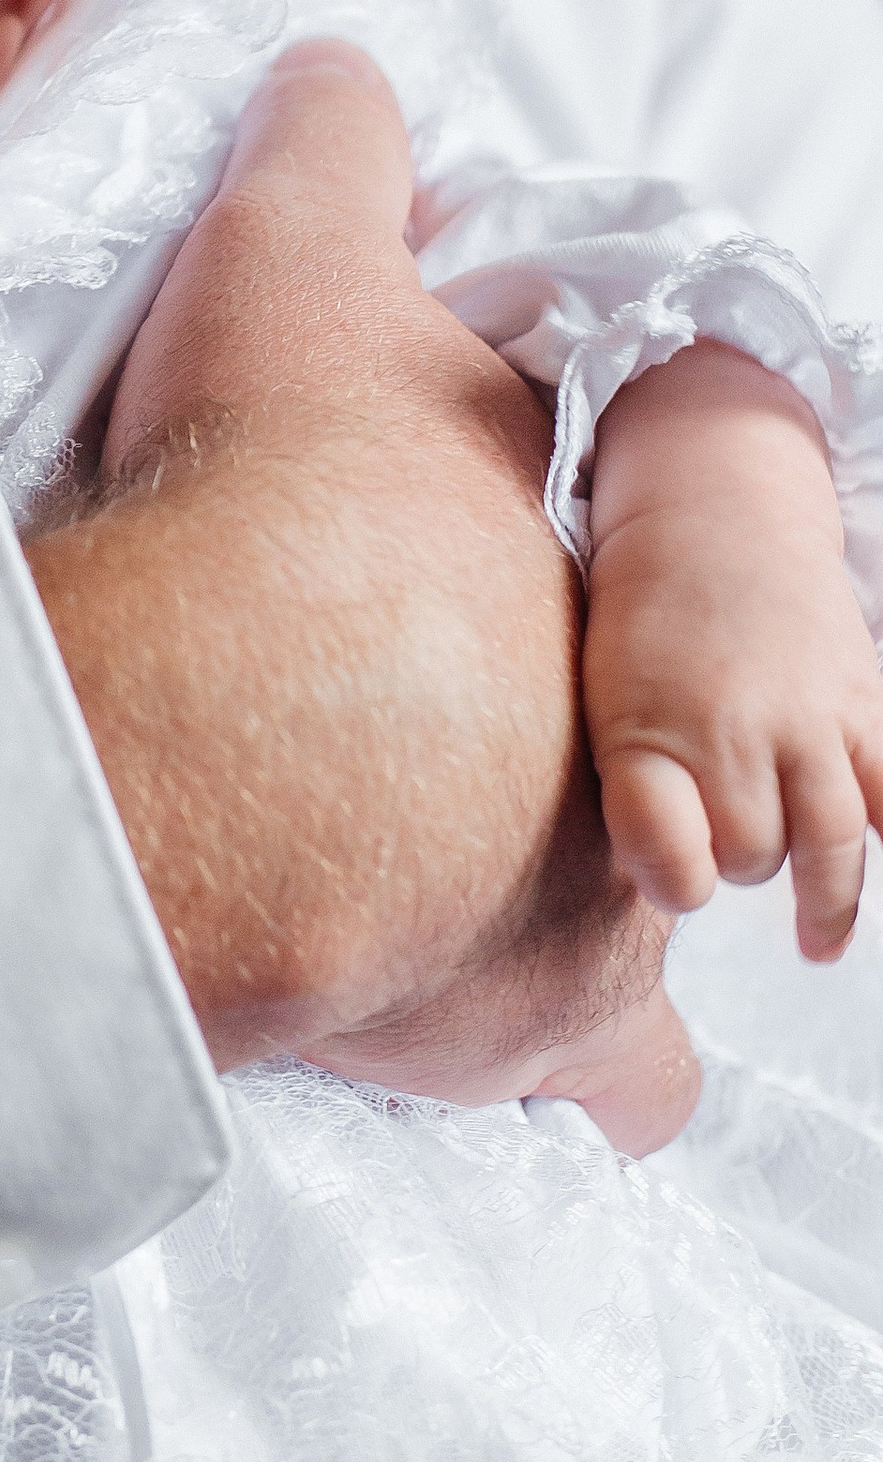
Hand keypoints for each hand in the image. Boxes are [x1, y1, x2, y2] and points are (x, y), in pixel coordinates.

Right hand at [34, 42, 695, 1151]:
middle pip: (669, 700)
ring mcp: (615, 869)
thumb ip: (331, 152)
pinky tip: (570, 1086)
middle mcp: (637, 698)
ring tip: (549, 885)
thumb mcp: (294, 256)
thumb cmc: (283, 492)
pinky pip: (616, 1066)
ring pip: (664, 885)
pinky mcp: (560, 1017)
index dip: (588, 521)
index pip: (650, 516)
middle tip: (536, 727)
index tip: (510, 541)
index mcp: (596, 526)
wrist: (245, 727)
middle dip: (627, 710)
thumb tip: (341, 73)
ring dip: (622, 889)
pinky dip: (590, 1073)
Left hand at [587, 339, 882, 959]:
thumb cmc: (643, 620)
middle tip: (726, 841)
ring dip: (825, 901)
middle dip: (737, 861)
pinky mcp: (861, 703)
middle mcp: (729, 729)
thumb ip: (635, 791)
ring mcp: (805, 718)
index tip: (674, 885)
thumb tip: (674, 888)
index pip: (666, 850)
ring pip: (826, 844)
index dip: (670, 881)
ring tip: (814, 947)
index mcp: (647, 730)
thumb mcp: (605, 697)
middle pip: (750, 854)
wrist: (712, 513)